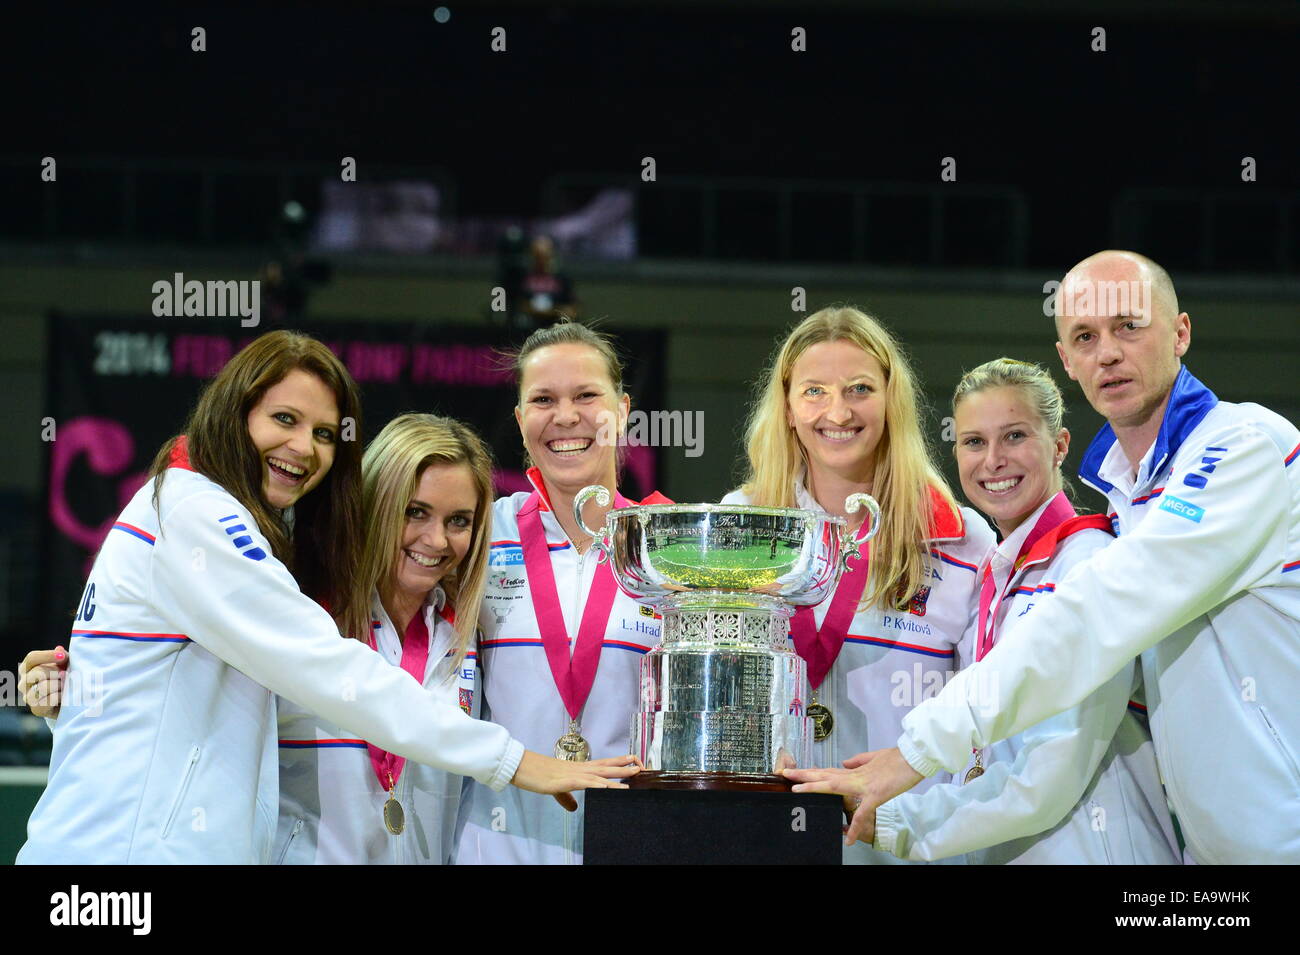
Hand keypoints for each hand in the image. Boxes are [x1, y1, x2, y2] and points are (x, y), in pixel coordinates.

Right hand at [18, 647, 67, 718]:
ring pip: (43, 686)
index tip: (63, 657)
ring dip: (60, 685)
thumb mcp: (66, 665)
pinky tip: (64, 697)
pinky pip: (48, 700)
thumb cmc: (65, 678)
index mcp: (28, 668)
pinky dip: (60, 697)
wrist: (68, 701)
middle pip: (38, 672)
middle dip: (57, 673)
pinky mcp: (36, 709)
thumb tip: (59, 649)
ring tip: (66, 686)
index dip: (48, 656)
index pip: (32, 658)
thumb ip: (63, 657)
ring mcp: (28, 697)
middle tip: (66, 676)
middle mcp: (24, 682)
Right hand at [510, 752, 642, 810]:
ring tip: (632, 777)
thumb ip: (566, 798)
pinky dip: (595, 784)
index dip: (617, 763)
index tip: (633, 761)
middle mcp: (578, 769)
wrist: (520, 766)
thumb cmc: (536, 774)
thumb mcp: (555, 789)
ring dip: (616, 776)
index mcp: (577, 769)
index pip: (602, 765)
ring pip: (599, 774)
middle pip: (605, 766)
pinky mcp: (563, 781)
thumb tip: (574, 808)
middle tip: (641, 765)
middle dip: (624, 766)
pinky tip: (606, 787)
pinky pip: (583, 782)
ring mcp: (572, 773)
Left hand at [782, 747, 923, 844]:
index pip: (829, 772)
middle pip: (824, 775)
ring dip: (815, 787)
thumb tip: (844, 763)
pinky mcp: (876, 794)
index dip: (811, 772)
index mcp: (855, 771)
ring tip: (797, 791)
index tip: (795, 772)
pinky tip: (849, 839)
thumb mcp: (875, 757)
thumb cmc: (898, 758)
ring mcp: (864, 785)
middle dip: (804, 775)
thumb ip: (858, 761)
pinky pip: (863, 813)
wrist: (915, 756)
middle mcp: (855, 776)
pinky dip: (855, 826)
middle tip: (785, 774)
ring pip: (834, 786)